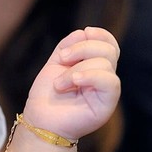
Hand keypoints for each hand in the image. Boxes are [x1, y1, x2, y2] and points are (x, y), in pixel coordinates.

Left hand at [24, 27, 120, 141]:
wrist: (41, 120)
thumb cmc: (47, 95)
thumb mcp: (55, 64)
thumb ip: (69, 46)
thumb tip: (85, 32)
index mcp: (94, 66)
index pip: (109, 45)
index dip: (102, 35)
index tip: (86, 32)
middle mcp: (103, 77)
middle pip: (108, 50)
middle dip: (81, 48)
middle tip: (61, 59)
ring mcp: (107, 90)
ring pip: (104, 63)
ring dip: (75, 69)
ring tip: (59, 84)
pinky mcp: (107, 103)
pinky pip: (110, 81)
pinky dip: (90, 76)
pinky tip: (74, 81)